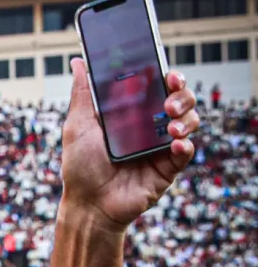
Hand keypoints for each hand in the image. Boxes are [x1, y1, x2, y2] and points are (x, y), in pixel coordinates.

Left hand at [59, 58, 199, 229]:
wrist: (88, 204)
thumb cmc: (80, 166)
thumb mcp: (78, 126)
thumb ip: (83, 94)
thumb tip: (79, 62)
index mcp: (131, 113)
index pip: (157, 87)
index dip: (167, 77)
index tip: (167, 73)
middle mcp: (150, 126)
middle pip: (180, 100)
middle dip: (181, 94)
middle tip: (168, 101)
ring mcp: (161, 147)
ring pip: (189, 121)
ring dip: (186, 117)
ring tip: (169, 124)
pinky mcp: (167, 168)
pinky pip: (186, 152)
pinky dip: (185, 145)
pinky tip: (176, 143)